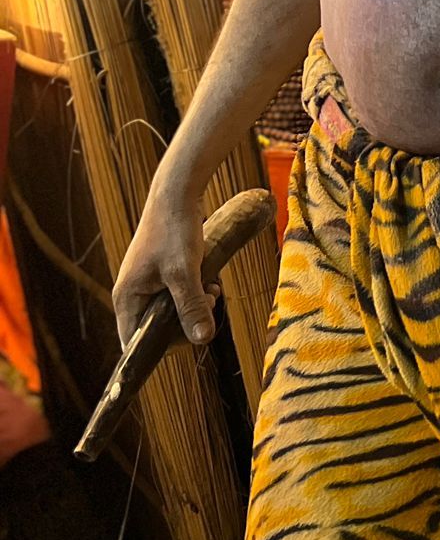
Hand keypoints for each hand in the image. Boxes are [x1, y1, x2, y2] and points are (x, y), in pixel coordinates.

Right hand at [112, 182, 215, 346]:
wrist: (177, 192)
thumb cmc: (174, 230)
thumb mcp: (184, 272)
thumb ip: (190, 307)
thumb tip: (201, 339)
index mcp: (127, 298)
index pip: (134, 343)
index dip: (161, 347)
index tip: (190, 335)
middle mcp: (133, 293)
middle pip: (157, 327)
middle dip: (186, 320)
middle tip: (207, 303)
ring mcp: (147, 281)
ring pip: (171, 309)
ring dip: (194, 304)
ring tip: (211, 290)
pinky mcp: (162, 270)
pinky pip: (178, 292)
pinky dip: (195, 290)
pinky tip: (210, 280)